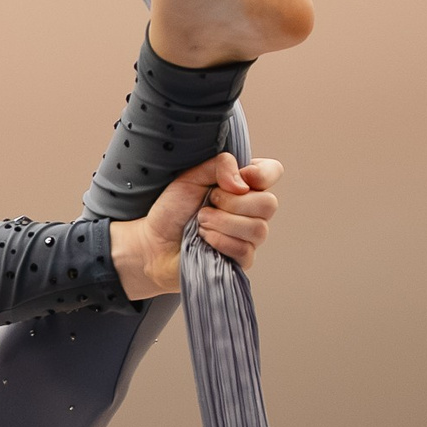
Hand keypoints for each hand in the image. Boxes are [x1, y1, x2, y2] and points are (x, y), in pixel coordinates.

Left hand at [110, 153, 283, 298]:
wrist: (153, 242)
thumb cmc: (172, 210)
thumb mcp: (190, 178)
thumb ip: (218, 166)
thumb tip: (243, 182)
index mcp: (243, 185)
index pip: (273, 172)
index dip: (261, 174)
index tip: (235, 180)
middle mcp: (252, 211)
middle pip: (268, 204)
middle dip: (232, 203)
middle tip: (207, 204)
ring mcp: (249, 237)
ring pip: (258, 229)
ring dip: (223, 223)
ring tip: (200, 222)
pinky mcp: (242, 260)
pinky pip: (245, 250)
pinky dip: (220, 241)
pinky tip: (203, 238)